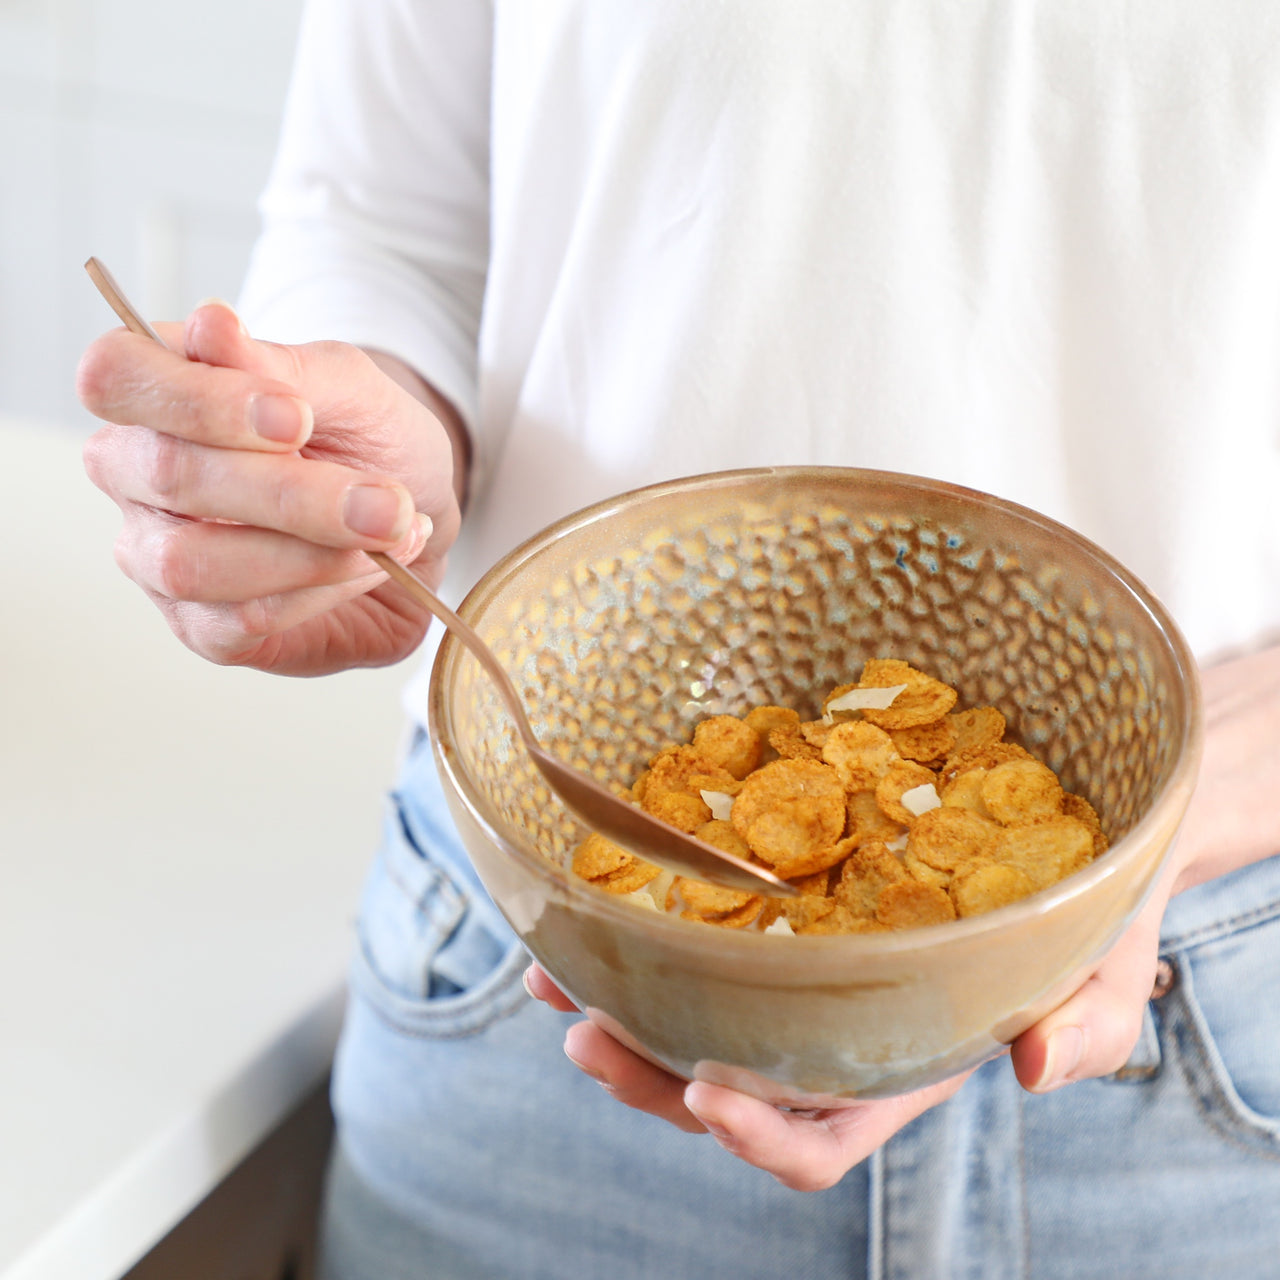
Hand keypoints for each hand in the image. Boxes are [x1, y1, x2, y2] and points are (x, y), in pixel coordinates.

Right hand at [78, 301, 464, 674]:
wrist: (419, 514)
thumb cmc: (371, 440)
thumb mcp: (351, 387)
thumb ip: (280, 364)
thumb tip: (209, 325)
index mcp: (157, 394)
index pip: (115, 376)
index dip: (198, 398)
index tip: (296, 416)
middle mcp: (136, 477)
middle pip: (166, 475)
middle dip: (291, 492)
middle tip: (387, 499)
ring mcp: (159, 560)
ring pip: (194, 562)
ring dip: (313, 552)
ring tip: (392, 530)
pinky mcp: (203, 628)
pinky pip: (243, 618)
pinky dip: (324, 591)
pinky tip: (372, 565)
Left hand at [529, 642, 1279, 1187]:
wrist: (1073, 832)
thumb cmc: (1091, 912)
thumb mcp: (1110, 965)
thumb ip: (1092, 1023)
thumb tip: (1039, 1068)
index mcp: (901, 1061)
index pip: (824, 1129)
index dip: (763, 1132)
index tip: (709, 1094)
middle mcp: (834, 1024)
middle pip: (730, 1082)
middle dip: (650, 1075)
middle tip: (586, 1035)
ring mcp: (798, 964)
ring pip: (694, 1012)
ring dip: (619, 1006)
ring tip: (548, 976)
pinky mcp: (778, 899)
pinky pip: (697, 931)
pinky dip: (637, 929)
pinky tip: (585, 905)